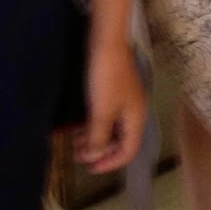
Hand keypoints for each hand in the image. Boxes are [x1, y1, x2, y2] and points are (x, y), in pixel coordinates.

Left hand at [73, 37, 146, 172]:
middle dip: (99, 151)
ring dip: (94, 139)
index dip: (110, 163)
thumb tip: (95, 155)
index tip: (90, 168)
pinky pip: (106, 116)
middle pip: (120, 141)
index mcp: (135, 119)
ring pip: (111, 128)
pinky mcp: (114, 89)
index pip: (128, 151)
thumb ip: (99, 137)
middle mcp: (132, 112)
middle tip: (77, 156)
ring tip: (74, 143)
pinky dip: (93, 125)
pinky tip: (79, 125)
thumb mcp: (101, 111)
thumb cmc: (107, 77)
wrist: (107, 41)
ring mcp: (124, 100)